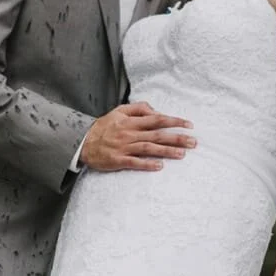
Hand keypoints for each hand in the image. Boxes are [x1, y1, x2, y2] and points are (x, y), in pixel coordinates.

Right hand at [80, 102, 194, 170]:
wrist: (81, 142)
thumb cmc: (104, 127)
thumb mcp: (119, 111)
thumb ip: (138, 109)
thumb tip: (156, 111)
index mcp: (131, 121)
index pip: (157, 119)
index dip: (174, 121)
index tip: (189, 124)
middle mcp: (129, 133)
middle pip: (157, 135)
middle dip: (177, 138)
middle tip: (193, 142)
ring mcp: (124, 147)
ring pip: (149, 148)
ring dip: (167, 151)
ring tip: (182, 154)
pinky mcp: (118, 160)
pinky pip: (134, 162)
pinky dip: (147, 164)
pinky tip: (160, 166)